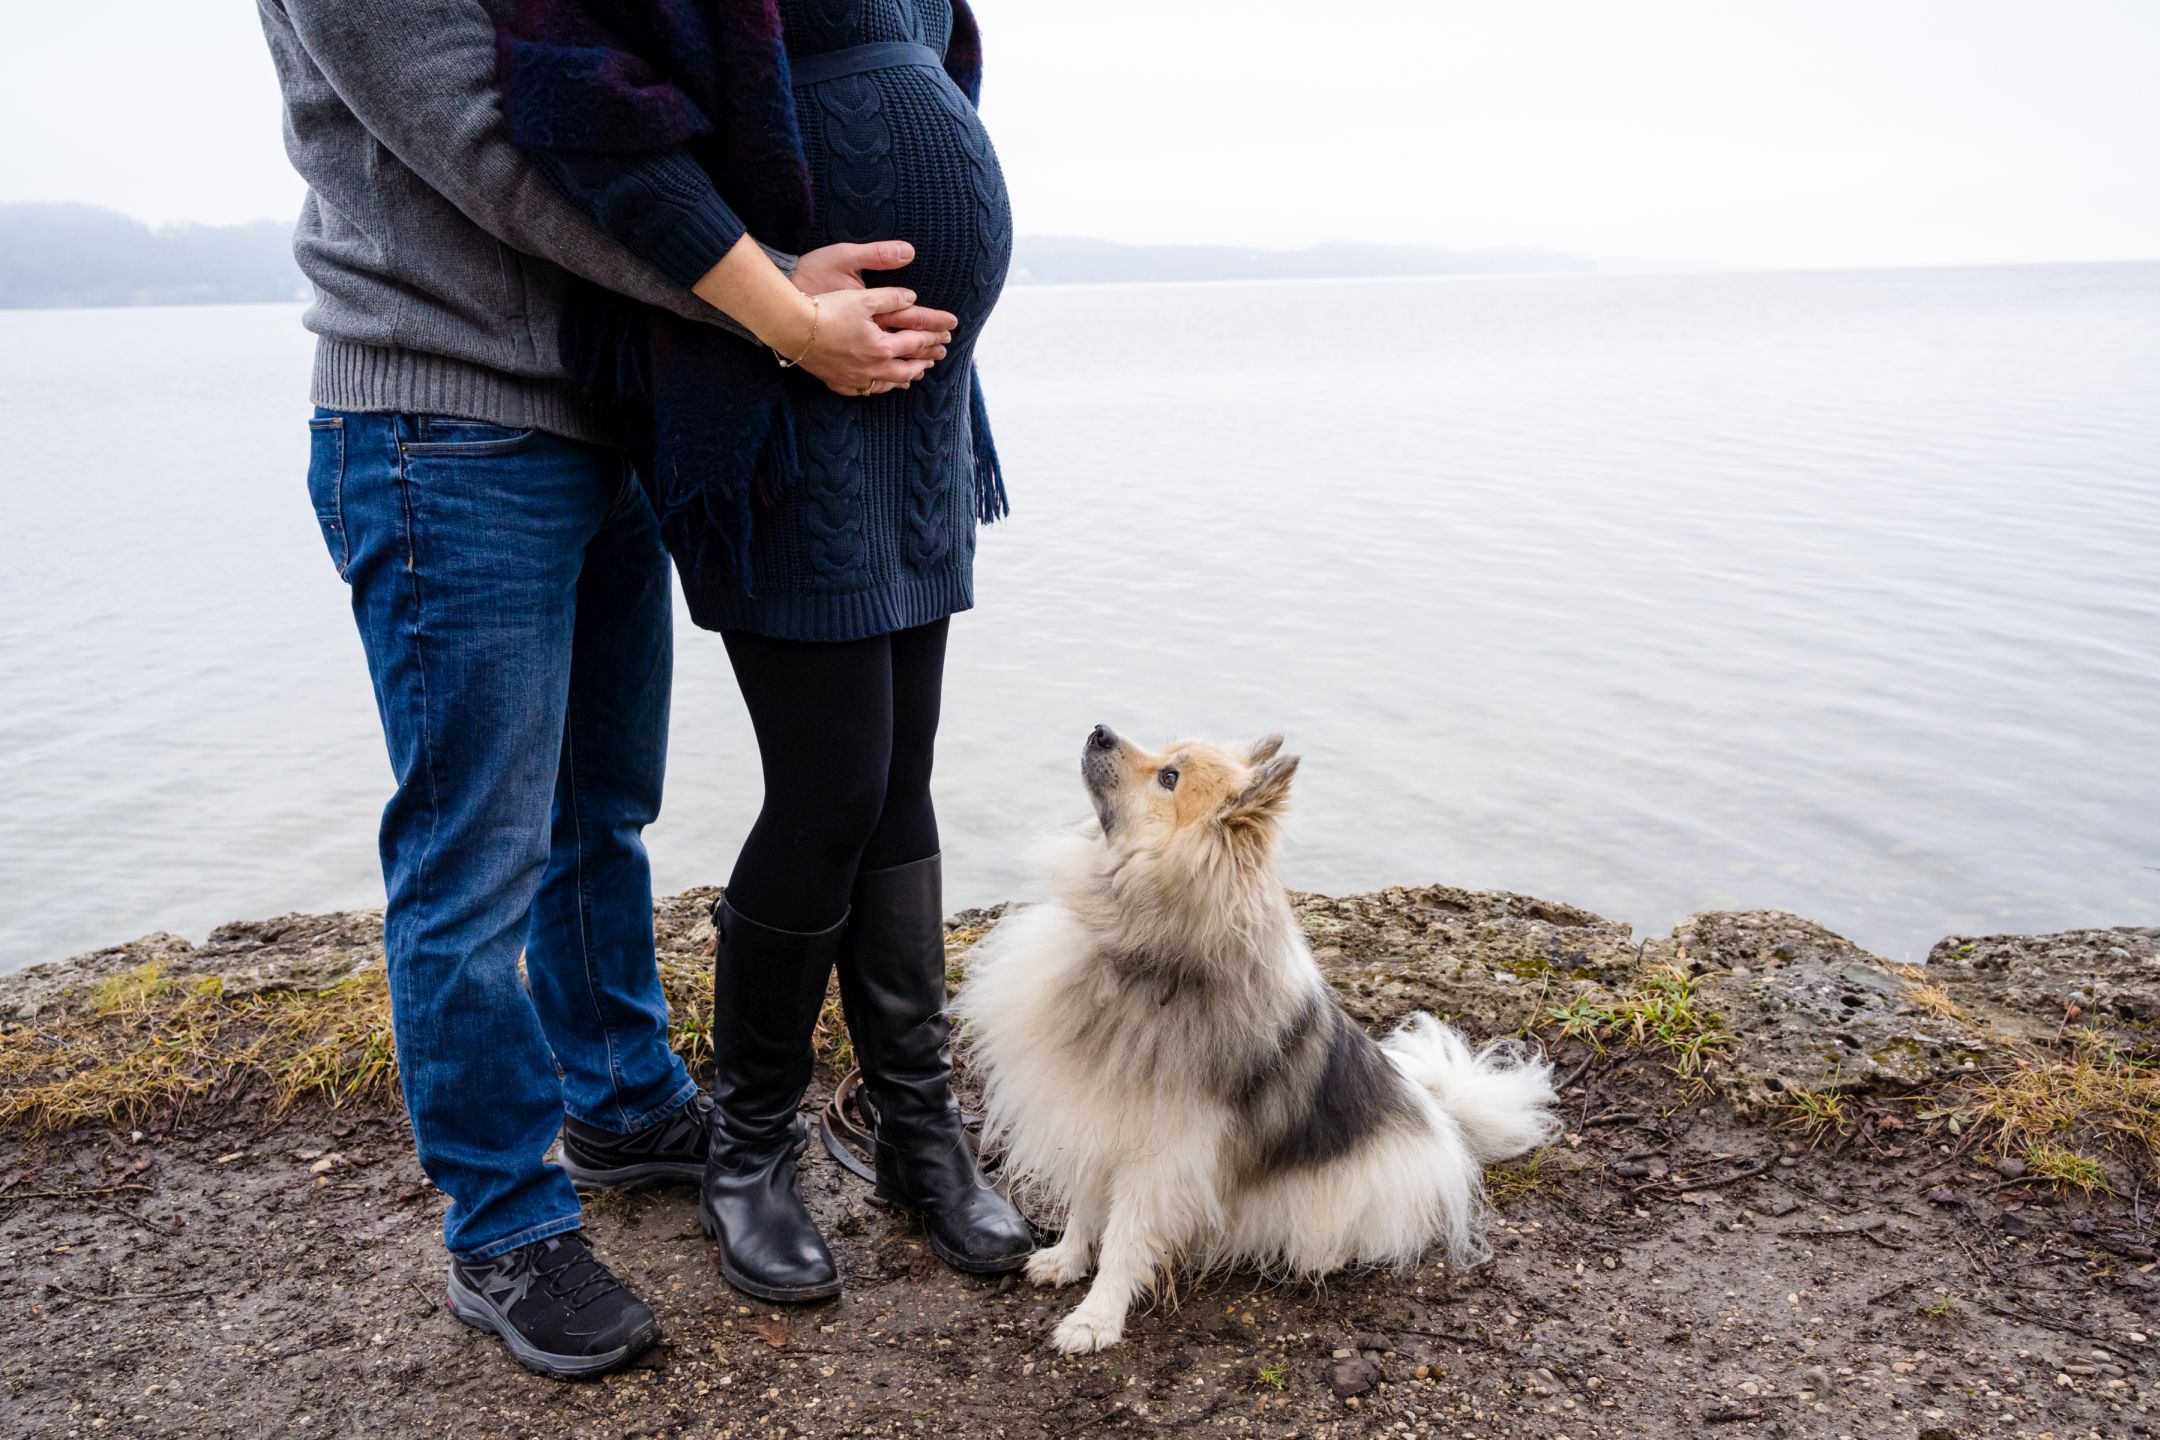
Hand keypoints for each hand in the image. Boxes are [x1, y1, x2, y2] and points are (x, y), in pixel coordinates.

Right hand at [690, 235, 957, 396]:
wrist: (789, 326)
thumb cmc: (825, 307)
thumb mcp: (862, 296)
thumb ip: (891, 297)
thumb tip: (913, 297)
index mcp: (881, 346)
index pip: (916, 343)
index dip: (935, 336)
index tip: (949, 332)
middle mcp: (871, 368)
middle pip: (906, 369)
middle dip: (925, 361)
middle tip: (938, 356)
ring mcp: (853, 378)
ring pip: (887, 384)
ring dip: (905, 377)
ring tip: (915, 374)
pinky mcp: (836, 381)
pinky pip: (863, 390)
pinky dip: (877, 388)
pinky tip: (879, 386)